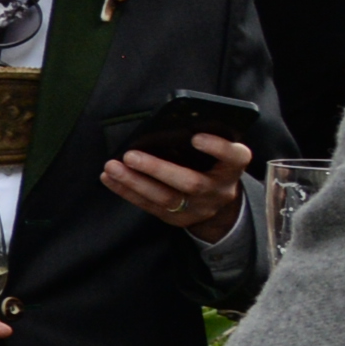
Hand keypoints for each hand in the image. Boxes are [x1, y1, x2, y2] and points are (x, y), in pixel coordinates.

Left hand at [108, 131, 251, 241]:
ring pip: (166, 198)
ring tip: (111, 166)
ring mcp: (199, 208)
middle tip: (130, 155)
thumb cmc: (209, 164)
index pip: (235, 157)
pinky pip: (150, 206)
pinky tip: (109, 178)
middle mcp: (219, 190)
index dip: (217, 148)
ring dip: (134, 182)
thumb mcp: (214, 153)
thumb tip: (162, 126)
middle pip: (191, 183)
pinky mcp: (178, 218)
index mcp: (232, 168)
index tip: (196, 137)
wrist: (216, 201)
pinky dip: (126, 191)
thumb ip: (198, 141)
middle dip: (158, 169)